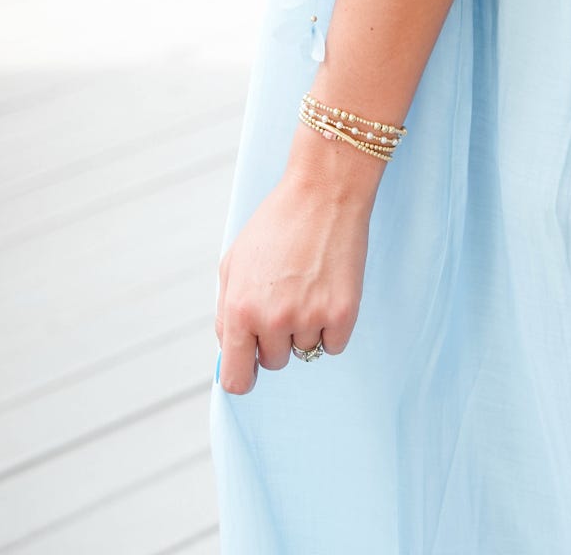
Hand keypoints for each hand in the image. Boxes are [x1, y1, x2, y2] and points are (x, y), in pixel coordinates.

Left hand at [215, 155, 376, 394]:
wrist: (324, 192)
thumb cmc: (276, 224)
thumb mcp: (233, 263)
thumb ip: (227, 313)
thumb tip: (233, 352)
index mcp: (240, 310)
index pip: (236, 379)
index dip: (243, 375)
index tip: (251, 365)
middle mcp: (273, 320)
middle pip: (274, 362)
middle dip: (277, 337)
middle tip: (286, 296)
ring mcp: (310, 317)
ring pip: (305, 351)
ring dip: (307, 327)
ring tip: (309, 284)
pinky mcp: (344, 312)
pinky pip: (334, 345)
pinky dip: (333, 326)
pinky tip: (329, 289)